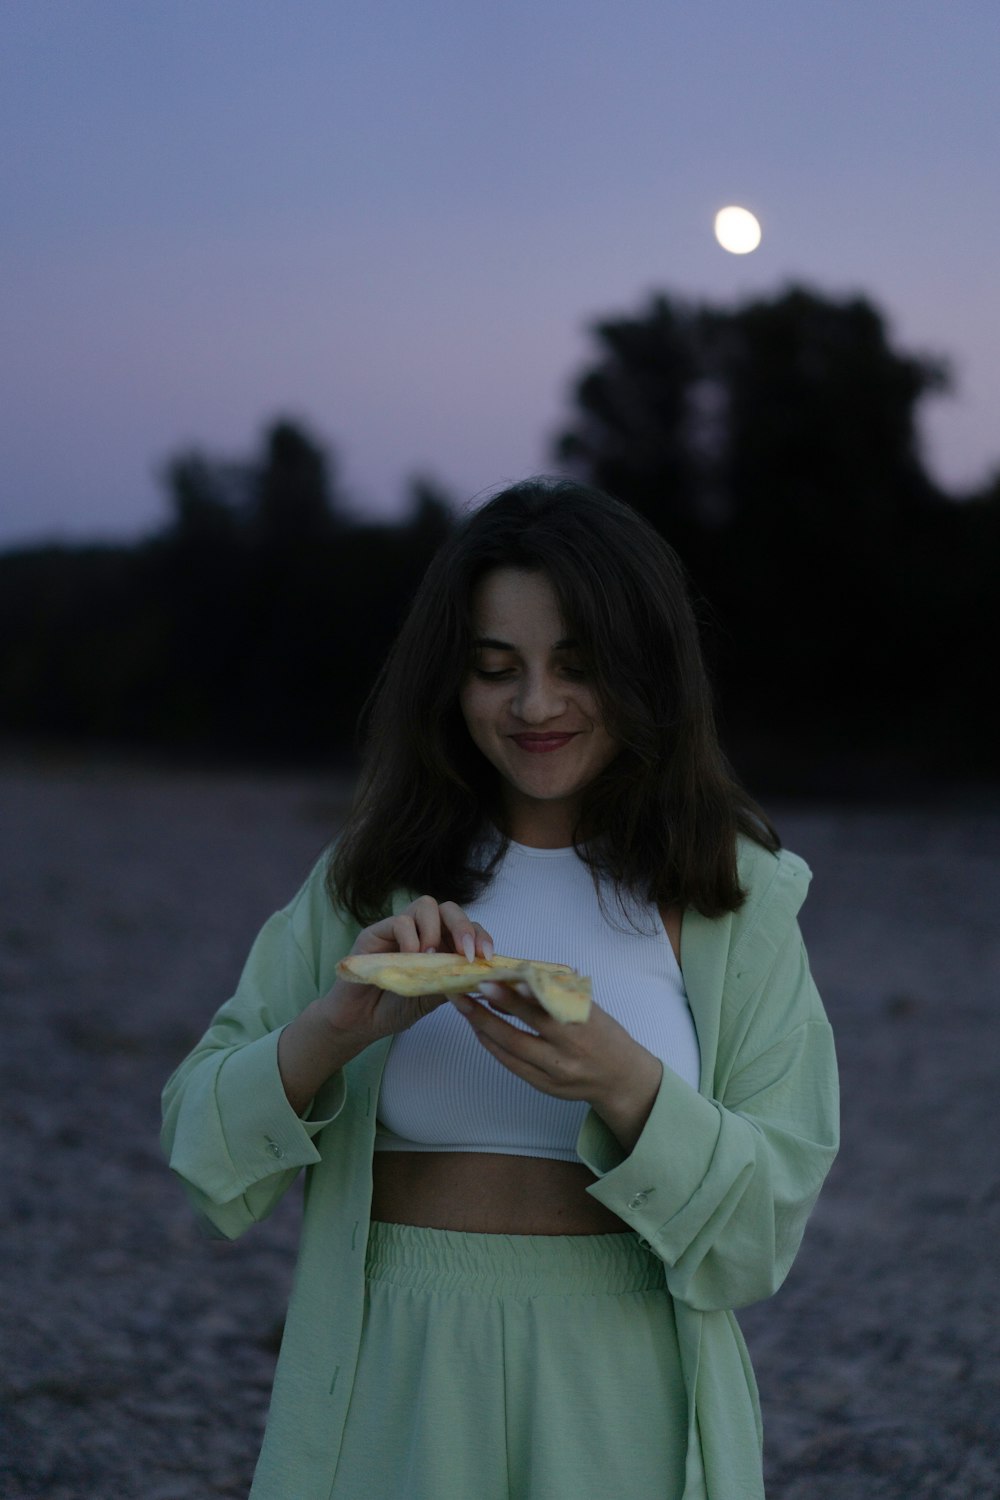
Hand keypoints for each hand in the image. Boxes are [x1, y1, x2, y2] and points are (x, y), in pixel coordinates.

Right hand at [321, 896, 495, 1042]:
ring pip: (426, 905)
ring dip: (434, 929)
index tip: (487, 957)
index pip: (468, 928)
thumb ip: (454, 982)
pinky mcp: (376, 931)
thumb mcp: (434, 997)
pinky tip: (410, 958)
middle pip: (450, 909)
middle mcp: (422, 931)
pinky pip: (399, 921)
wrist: (361, 1021)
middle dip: (463, 927)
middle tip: (466, 953)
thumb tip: (485, 975)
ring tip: (431, 956)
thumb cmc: (397, 1007)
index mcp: (441, 943)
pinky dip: (410, 938)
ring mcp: (400, 928)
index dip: (481, 937)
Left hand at [451, 982, 662, 1150]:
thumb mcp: (589, 1009)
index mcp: (581, 1027)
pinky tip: (479, 1030)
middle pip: (521, 1033)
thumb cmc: (604, 1035)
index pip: (544, 1010)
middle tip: (464, 993)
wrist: (620, 1079)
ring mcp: (554, 1073)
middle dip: (489, 1013)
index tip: (493, 980)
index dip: (517, 997)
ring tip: (465, 1007)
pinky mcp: (544, 1086)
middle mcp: (566, 1053)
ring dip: (484, 1028)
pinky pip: (512, 1065)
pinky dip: (493, 1046)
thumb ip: (558, 995)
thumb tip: (520, 978)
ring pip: (511, 1051)